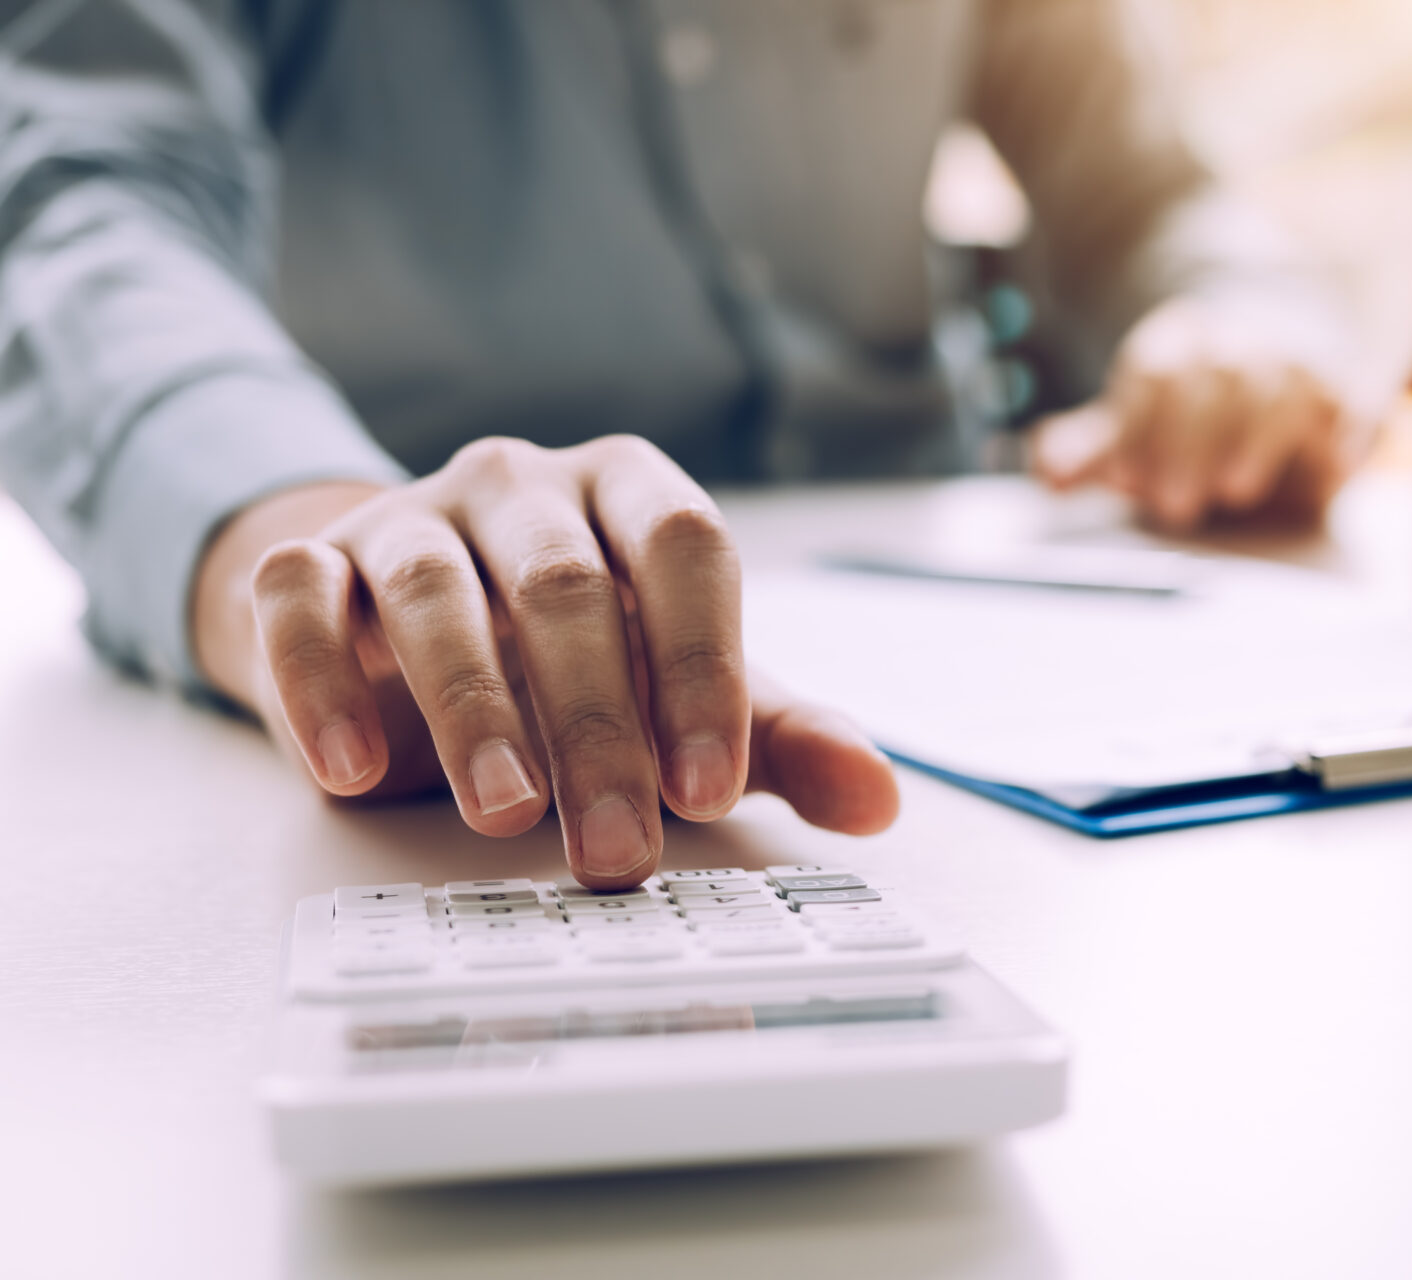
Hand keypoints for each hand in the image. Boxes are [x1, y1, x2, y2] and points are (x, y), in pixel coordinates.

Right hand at [192, 435, 898, 888]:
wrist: (405, 622)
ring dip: (472, 710)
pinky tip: (352, 772)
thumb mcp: (682, 693)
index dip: (703, 666)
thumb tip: (880, 800)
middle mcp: (525, 486)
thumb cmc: (574, 658)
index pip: (686, 547)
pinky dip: (318, 681)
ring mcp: (411, 515)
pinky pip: (296, 598)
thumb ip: (775, 737)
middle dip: (599, 727)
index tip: (711, 790)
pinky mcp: (311, 560)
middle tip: (620, 850)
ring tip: (507, 817)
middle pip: (566, 584)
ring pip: (435, 589)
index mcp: (631, 493)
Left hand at [1031, 294, 1355, 531]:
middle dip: (1191, 441)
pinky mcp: (1351, 393)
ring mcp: (1301, 364)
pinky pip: (1360, 403)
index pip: (1157, 374)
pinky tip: (1338, 469)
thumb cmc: (1195, 406)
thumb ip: (1095, 449)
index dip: (1138, 426)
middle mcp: (1241, 344)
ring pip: (1283, 384)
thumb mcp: (1139, 424)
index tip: (1124, 478)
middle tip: (1171, 505)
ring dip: (1259, 437)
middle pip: (1216, 377)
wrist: (1281, 341)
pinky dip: (1354, 432)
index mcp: (1179, 344)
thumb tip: (1049, 474)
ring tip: (1235, 489)